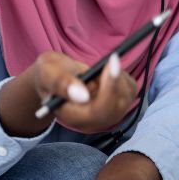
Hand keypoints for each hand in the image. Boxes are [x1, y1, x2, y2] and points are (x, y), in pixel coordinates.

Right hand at [0, 51, 137, 137]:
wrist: (57, 76)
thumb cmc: (50, 74)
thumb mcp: (48, 72)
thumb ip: (61, 83)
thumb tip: (82, 95)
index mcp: (73, 116)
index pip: (98, 112)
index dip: (109, 90)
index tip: (110, 63)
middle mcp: (92, 120)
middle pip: (116, 107)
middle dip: (117, 80)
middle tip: (112, 59)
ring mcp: (107, 113)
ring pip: (126, 97)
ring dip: (119, 76)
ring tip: (101, 67)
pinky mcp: (118, 103)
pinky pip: (130, 89)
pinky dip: (123, 75)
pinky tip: (108, 72)